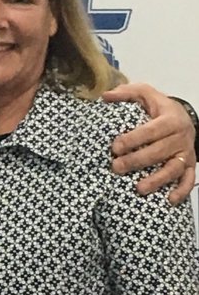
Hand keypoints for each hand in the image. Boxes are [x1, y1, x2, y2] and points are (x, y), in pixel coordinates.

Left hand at [104, 84, 195, 203]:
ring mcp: (186, 153)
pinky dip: (181, 191)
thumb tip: (105, 96)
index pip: (151, 131)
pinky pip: (189, 180)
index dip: (133, 139)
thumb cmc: (159, 107)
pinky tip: (169, 200)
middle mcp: (180, 137)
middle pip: (159, 151)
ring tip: (139, 189)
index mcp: (170, 119)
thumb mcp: (145, 93)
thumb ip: (126, 93)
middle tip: (116, 168)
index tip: (115, 147)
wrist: (184, 116)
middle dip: (137, 161)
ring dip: (157, 180)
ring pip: (174, 168)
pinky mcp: (190, 165)